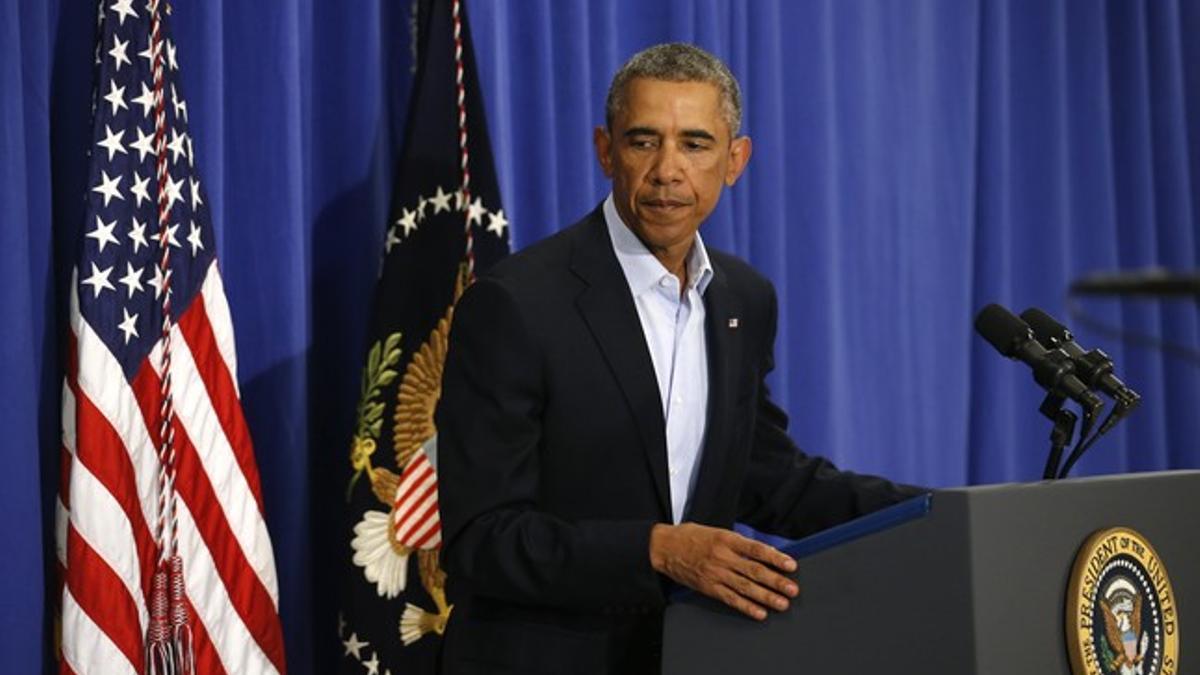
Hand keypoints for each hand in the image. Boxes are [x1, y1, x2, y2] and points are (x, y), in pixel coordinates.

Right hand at [649, 522, 798, 620]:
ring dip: (766, 597)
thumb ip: (737, 542)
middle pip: (754, 571)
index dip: (775, 558)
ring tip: (781, 603)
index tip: (790, 565)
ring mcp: (715, 574)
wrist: (664, 548)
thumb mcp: (716, 531)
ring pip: (745, 587)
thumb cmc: (690, 537)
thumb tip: (762, 552)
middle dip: (776, 581)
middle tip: (792, 590)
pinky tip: (759, 612)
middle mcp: (722, 557)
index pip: (756, 549)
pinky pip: (730, 599)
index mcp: (726, 539)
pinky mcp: (708, 587)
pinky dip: (746, 607)